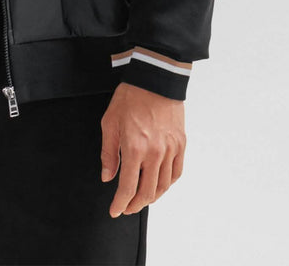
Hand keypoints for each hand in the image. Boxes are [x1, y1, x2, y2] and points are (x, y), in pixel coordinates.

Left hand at [100, 81, 185, 216]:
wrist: (155, 78)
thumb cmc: (130, 96)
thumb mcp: (110, 122)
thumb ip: (108, 153)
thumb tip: (108, 176)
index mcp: (135, 147)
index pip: (128, 188)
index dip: (120, 204)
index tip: (115, 211)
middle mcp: (155, 152)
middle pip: (147, 192)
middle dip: (135, 205)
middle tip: (126, 208)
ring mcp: (170, 149)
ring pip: (163, 186)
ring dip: (151, 198)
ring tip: (141, 199)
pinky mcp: (180, 143)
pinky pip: (176, 172)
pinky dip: (167, 184)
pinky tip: (159, 184)